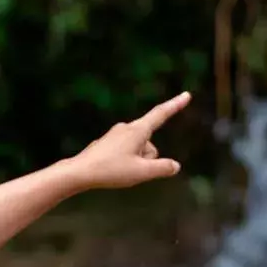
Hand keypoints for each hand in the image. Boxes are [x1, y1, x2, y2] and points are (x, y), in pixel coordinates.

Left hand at [59, 92, 190, 190]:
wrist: (80, 172)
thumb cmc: (112, 170)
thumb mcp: (142, 172)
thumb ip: (162, 168)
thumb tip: (175, 165)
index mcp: (137, 130)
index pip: (161, 114)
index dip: (175, 105)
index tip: (186, 95)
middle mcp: (127, 128)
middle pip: (149, 141)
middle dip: (149, 156)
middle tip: (135, 170)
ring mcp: (116, 134)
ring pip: (138, 147)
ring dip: (137, 160)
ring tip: (122, 171)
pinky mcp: (107, 143)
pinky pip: (126, 150)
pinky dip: (126, 160)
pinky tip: (114, 169)